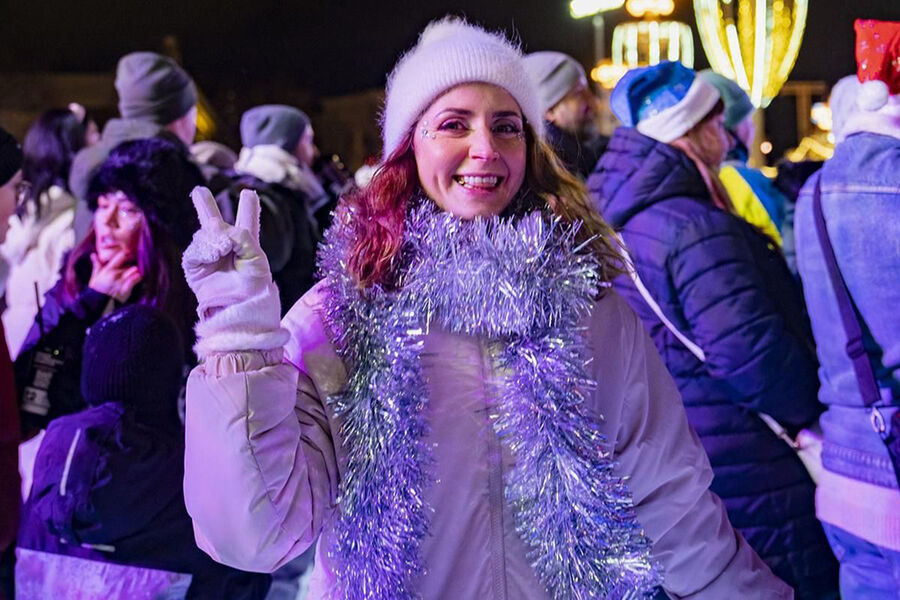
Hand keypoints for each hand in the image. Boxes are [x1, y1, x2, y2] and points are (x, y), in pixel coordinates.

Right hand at [88, 249, 141, 301]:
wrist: (97, 303)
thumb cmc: (96, 289)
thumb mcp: (94, 276)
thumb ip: (96, 265)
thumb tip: (93, 254)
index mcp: (108, 270)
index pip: (120, 256)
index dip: (126, 254)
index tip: (128, 253)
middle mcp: (115, 274)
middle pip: (129, 265)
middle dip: (130, 265)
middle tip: (131, 266)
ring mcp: (121, 282)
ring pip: (133, 271)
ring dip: (135, 271)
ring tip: (135, 271)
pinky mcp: (126, 289)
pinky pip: (135, 280)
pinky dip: (138, 277)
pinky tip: (138, 276)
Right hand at [182, 187, 272, 316]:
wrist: (241, 306)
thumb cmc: (254, 286)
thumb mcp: (256, 257)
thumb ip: (241, 237)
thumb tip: (218, 229)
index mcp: (246, 245)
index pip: (247, 222)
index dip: (248, 208)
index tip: (249, 194)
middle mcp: (226, 247)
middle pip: (214, 222)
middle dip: (204, 204)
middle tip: (199, 190)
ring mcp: (208, 255)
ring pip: (206, 232)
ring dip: (215, 239)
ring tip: (224, 250)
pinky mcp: (194, 264)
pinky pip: (196, 248)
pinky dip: (206, 249)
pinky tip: (214, 254)